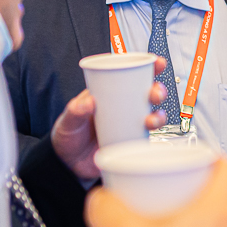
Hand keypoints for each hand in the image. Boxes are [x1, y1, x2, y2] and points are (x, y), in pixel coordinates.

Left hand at [51, 57, 170, 178]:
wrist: (69, 164)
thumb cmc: (68, 136)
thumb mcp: (67, 120)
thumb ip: (75, 110)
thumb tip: (90, 102)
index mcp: (108, 94)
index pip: (130, 76)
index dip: (148, 68)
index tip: (157, 62)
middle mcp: (123, 108)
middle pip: (147, 95)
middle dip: (158, 91)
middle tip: (154, 94)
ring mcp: (128, 125)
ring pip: (152, 115)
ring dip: (158, 115)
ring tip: (150, 120)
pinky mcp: (130, 142)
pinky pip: (147, 137)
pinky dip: (153, 136)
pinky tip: (148, 136)